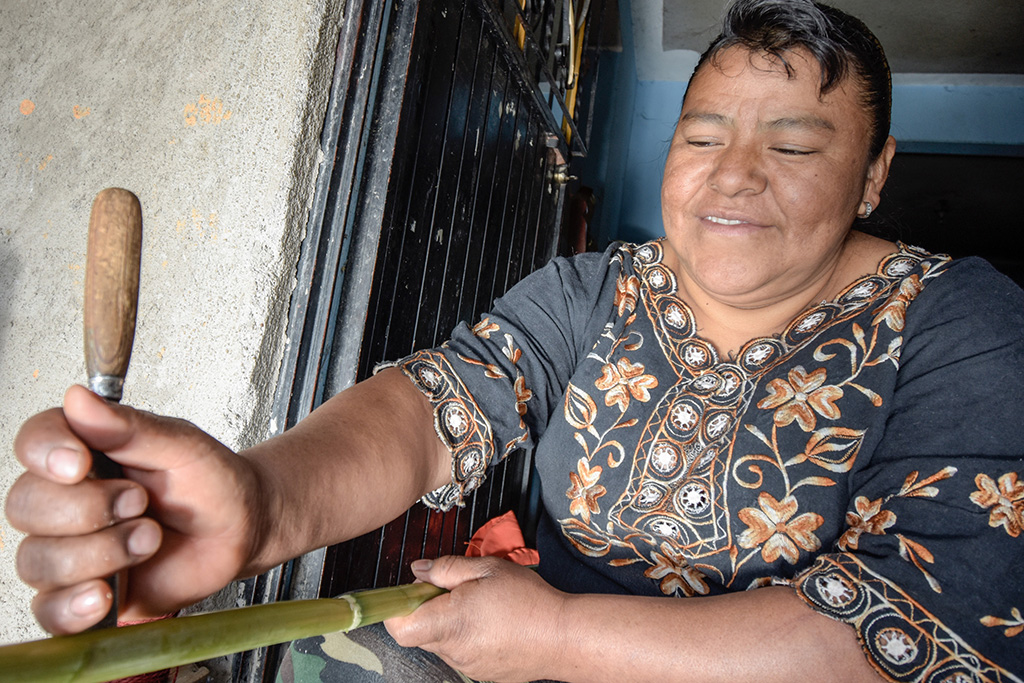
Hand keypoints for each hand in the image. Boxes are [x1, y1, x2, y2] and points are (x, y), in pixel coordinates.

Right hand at [6, 385, 265, 633]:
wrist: (241, 530)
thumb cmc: (212, 483)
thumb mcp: (181, 446)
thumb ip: (129, 427)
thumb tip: (77, 398)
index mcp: (84, 451)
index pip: (33, 443)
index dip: (45, 453)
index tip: (79, 463)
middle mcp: (65, 500)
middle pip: (25, 505)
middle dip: (87, 510)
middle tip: (142, 504)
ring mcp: (68, 549)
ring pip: (38, 559)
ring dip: (99, 553)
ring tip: (150, 540)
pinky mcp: (80, 595)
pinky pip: (49, 610)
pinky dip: (74, 606)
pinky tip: (104, 596)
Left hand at [384, 555, 567, 682]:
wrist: (564, 637)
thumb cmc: (529, 600)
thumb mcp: (487, 569)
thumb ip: (447, 568)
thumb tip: (418, 570)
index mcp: (450, 621)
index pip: (399, 625)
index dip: (397, 607)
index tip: (410, 590)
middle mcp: (453, 649)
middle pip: (419, 630)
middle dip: (428, 607)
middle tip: (454, 587)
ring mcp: (466, 664)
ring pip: (441, 640)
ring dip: (449, 621)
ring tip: (480, 604)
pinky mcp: (480, 672)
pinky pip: (460, 650)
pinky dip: (467, 635)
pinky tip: (491, 622)